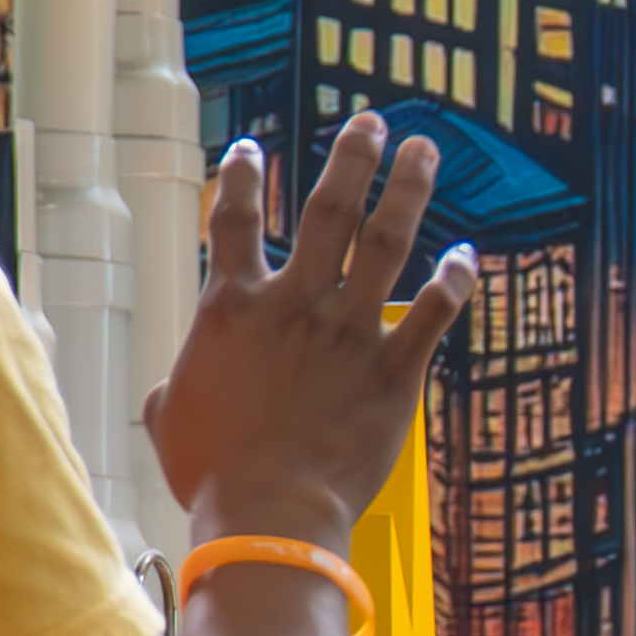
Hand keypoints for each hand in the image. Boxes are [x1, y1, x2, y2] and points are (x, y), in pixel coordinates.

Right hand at [143, 115, 472, 546]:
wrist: (269, 513)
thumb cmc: (213, 472)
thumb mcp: (168, 418)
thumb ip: (173, 386)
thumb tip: (168, 389)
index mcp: (233, 308)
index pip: (233, 221)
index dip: (241, 177)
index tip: (251, 148)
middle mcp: (295, 304)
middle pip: (328, 208)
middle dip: (351, 157)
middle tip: (370, 122)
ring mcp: (350, 331)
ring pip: (387, 241)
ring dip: (408, 189)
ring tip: (423, 151)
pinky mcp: (395, 369)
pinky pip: (435, 312)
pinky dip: (455, 281)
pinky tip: (467, 255)